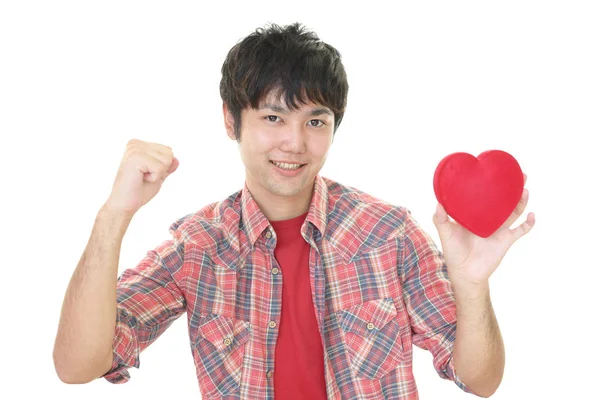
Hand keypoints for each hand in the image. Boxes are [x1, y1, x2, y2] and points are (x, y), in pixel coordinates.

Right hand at [103, 139, 178, 216]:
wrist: (123, 204)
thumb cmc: (139, 191)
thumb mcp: (158, 175)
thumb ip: (168, 166)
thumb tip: (177, 159)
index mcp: (139, 145)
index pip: (168, 151)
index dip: (163, 167)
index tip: (146, 174)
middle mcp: (135, 144)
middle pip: (169, 153)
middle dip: (162, 170)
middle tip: (144, 177)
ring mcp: (134, 149)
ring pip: (167, 160)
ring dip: (158, 174)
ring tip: (142, 178)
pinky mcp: (135, 157)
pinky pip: (160, 167)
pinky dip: (154, 177)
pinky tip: (140, 179)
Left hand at [432, 173, 534, 288]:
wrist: (464, 272)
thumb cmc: (453, 251)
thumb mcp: (445, 233)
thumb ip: (440, 219)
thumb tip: (438, 203)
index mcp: (476, 214)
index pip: (486, 195)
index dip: (493, 184)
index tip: (497, 171)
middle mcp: (489, 219)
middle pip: (504, 200)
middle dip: (513, 187)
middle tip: (520, 174)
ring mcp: (499, 229)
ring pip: (515, 211)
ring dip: (521, 201)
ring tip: (525, 189)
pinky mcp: (506, 240)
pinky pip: (521, 230)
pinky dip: (528, 224)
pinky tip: (532, 215)